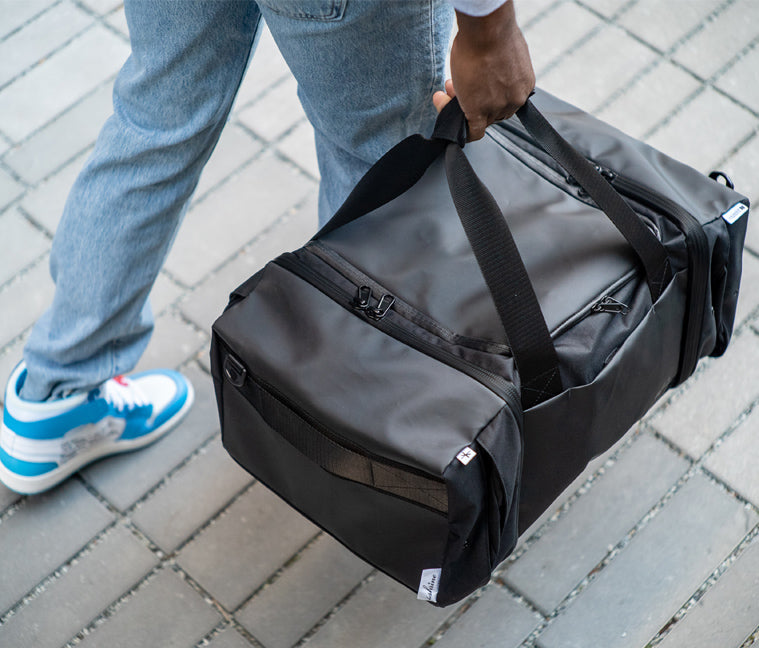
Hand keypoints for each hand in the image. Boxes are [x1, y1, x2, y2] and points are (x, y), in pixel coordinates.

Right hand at [433, 1, 534, 140]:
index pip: (505, 101)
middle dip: (473, 100)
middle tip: (454, 88)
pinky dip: (463, 131)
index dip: (487, 96)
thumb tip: (483, 72)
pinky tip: (450, 120)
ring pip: (479, 119)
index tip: (475, 87)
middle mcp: (514, 99)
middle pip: (492, 112)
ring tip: (445, 92)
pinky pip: (472, 131)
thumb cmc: (494, 31)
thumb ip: (497, 69)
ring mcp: (497, 107)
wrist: (487, 30)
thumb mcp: (503, 53)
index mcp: (523, 84)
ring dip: (460, 107)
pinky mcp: (479, 112)